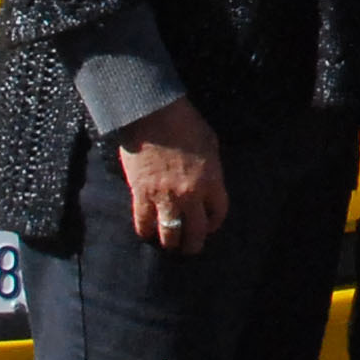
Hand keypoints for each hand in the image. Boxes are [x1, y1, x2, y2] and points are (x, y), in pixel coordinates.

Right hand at [115, 98, 229, 253]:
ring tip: (169, 244)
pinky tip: (147, 232)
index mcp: (212, 180)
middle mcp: (191, 194)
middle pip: (196, 233)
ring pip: (170, 235)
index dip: (213, 223)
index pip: (218, 213)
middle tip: (189, 247)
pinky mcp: (141, 194)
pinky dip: (146, 231)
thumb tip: (208, 182)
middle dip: (193, 244)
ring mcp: (165, 196)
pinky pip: (143, 223)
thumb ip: (211, 168)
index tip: (208, 225)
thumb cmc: (184, 122)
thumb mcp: (210, 143)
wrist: (152, 112)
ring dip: (170, 243)